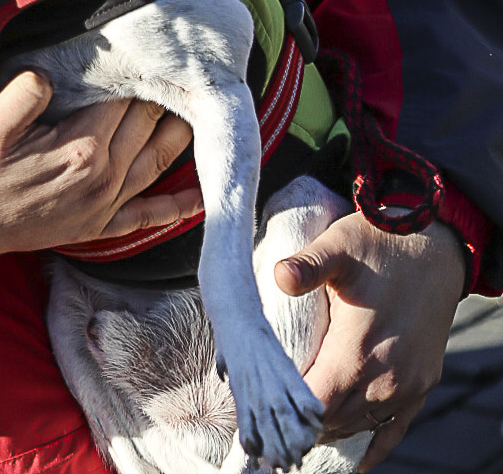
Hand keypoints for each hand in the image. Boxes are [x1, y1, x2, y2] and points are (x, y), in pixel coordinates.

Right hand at [0, 70, 199, 266]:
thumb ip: (26, 92)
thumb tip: (53, 74)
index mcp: (81, 147)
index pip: (124, 100)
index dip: (137, 74)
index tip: (151, 48)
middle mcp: (103, 178)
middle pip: (146, 127)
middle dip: (163, 96)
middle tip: (178, 67)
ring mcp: (104, 206)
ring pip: (156, 164)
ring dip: (180, 137)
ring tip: (199, 109)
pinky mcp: (98, 227)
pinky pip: (148, 216)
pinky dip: (176, 207)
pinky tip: (199, 197)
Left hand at [274, 212, 464, 467]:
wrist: (434, 248)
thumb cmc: (380, 244)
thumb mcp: (338, 245)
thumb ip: (308, 265)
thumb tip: (280, 276)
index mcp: (359, 351)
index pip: (315, 404)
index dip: (287, 409)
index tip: (261, 403)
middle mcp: (387, 379)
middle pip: (333, 422)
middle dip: (302, 421)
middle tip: (273, 412)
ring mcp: (408, 387)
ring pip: (360, 428)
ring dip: (331, 429)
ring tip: (300, 424)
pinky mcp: (422, 386)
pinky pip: (393, 431)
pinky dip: (369, 441)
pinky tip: (351, 452)